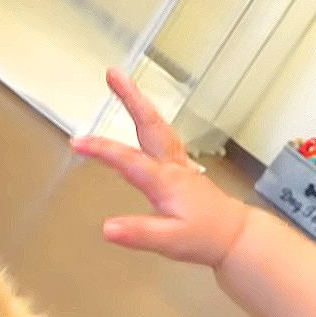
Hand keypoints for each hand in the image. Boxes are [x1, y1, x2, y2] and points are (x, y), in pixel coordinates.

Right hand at [71, 68, 248, 269]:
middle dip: (130, 98)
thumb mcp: (171, 242)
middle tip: (113, 74)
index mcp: (166, 181)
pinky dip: (151, 124)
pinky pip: (164, 139)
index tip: (78, 142)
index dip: (102, 149)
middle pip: (150, 124)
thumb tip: (108, 228)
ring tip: (124, 86)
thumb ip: (139, 233)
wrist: (237, 237)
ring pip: (158, 127)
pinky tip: (146, 124)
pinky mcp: (184, 172)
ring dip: (140, 105)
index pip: (128, 159)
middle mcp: (173, 167)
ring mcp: (180, 167)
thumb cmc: (207, 238)